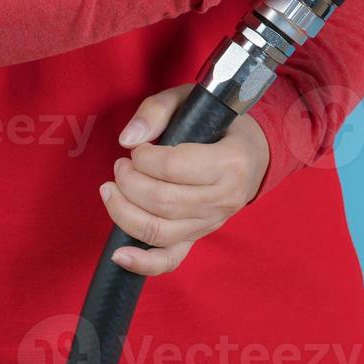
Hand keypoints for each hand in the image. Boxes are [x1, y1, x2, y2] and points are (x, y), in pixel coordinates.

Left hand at [100, 85, 269, 275]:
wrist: (251, 154)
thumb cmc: (219, 123)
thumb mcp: (191, 100)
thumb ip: (157, 111)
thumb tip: (128, 139)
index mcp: (230, 162)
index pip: (173, 168)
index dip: (143, 158)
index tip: (138, 148)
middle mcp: (224, 199)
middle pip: (162, 202)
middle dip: (129, 182)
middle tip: (121, 165)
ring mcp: (211, 223)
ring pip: (159, 231)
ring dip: (124, 211)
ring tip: (111, 189)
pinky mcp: (198, 238)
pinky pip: (170, 259)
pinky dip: (142, 263)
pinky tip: (119, 255)